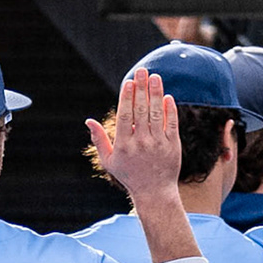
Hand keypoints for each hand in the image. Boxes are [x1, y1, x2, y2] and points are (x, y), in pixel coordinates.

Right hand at [87, 69, 180, 204]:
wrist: (154, 192)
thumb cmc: (129, 175)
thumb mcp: (109, 160)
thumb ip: (99, 140)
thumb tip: (88, 120)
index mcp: (124, 145)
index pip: (125, 115)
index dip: (127, 97)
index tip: (129, 82)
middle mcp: (142, 143)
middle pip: (141, 110)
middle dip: (142, 89)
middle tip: (142, 71)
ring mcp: (159, 144)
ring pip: (157, 114)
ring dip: (156, 94)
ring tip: (155, 77)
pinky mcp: (173, 147)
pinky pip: (171, 125)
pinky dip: (170, 110)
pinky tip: (167, 96)